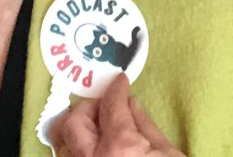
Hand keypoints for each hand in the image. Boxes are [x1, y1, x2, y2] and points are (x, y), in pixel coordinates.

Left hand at [47, 74, 183, 156]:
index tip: (120, 82)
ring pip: (63, 141)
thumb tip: (132, 104)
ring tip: (94, 125)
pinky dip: (73, 149)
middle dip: (91, 107)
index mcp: (121, 147)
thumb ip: (146, 126)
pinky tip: (88, 147)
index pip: (112, 105)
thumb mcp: (169, 155)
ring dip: (76, 128)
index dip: (116, 89)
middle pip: (77, 120)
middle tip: (106, 105)